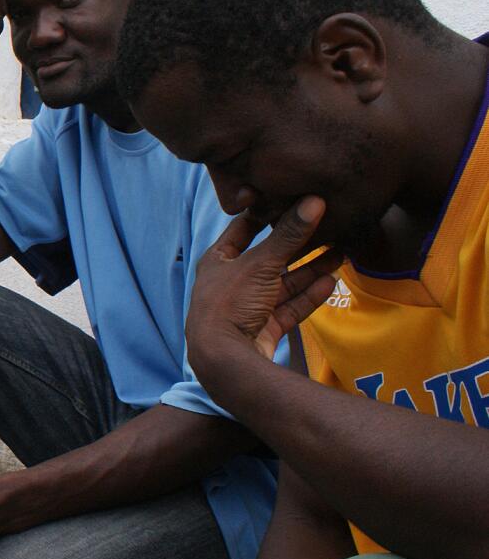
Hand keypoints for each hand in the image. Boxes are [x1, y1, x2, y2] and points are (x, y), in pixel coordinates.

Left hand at [186, 197, 342, 387]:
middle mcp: (230, 282)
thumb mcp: (260, 263)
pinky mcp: (263, 328)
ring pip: (283, 284)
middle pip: (269, 258)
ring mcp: (247, 307)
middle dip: (298, 246)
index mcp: (217, 261)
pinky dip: (308, 296)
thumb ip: (289, 235)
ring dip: (310, 270)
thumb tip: (314, 201)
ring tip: (340, 253)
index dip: (264, 214)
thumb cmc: (230, 302)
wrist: (224, 359)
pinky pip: (289, 307)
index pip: (242, 230)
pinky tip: (331, 282)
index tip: (289, 199)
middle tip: (327, 229)